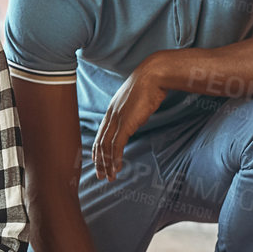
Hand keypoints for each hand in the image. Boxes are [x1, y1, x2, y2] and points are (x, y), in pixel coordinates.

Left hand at [93, 57, 168, 181]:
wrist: (154, 75)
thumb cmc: (150, 84)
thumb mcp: (137, 99)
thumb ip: (132, 110)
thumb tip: (135, 116)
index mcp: (112, 109)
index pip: (101, 133)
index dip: (98, 148)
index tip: (99, 160)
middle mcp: (111, 115)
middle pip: (100, 142)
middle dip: (100, 161)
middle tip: (101, 175)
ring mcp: (116, 119)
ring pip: (106, 147)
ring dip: (107, 164)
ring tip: (109, 176)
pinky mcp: (125, 123)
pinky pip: (116, 146)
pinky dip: (115, 159)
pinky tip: (117, 169)